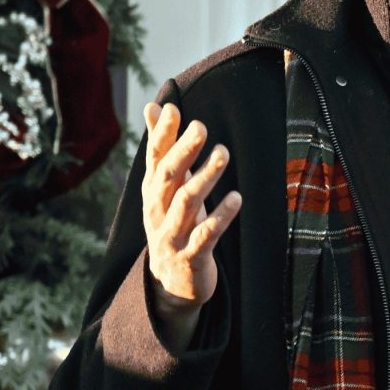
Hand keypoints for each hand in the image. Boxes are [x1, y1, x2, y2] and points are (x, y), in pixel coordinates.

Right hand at [140, 102, 241, 343]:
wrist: (169, 283)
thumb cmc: (172, 222)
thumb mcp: (165, 187)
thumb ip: (162, 146)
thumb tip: (155, 105)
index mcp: (152, 191)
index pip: (155, 158)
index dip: (163, 134)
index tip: (174, 108)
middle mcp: (157, 211)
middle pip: (167, 177)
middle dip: (183, 151)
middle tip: (201, 127)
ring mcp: (172, 235)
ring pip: (186, 203)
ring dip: (205, 177)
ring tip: (224, 153)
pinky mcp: (191, 258)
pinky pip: (206, 236)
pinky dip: (220, 217)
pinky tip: (237, 198)